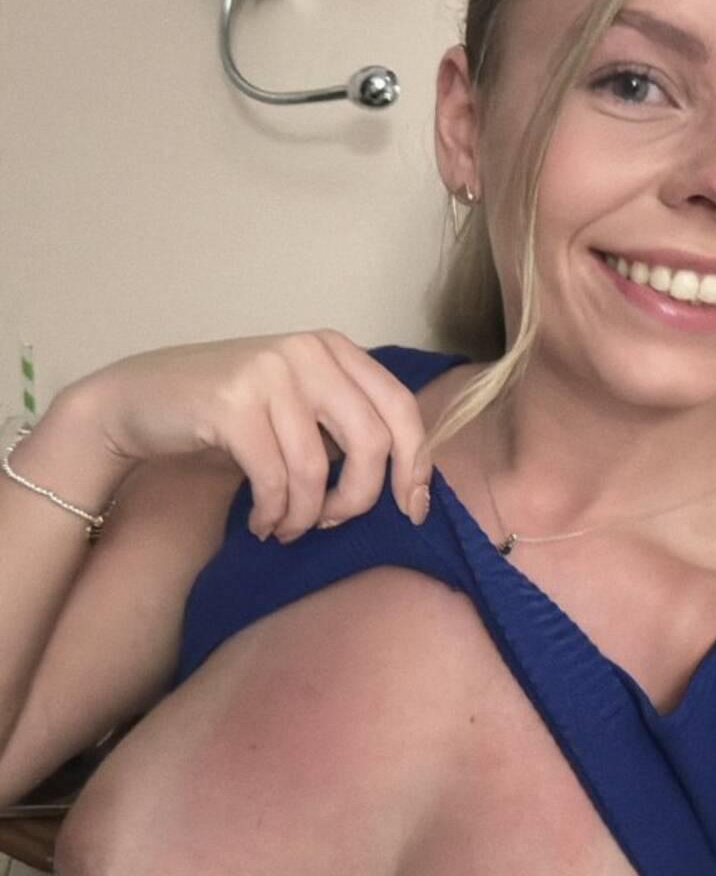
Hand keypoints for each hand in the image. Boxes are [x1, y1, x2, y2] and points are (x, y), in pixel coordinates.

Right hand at [65, 333, 430, 542]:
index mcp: (335, 348)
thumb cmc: (228, 412)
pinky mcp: (232, 405)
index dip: (415, 464)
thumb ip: (345, 424)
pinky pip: (274, 480)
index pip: (401, 408)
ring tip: (286, 528)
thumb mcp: (298, 403)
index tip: (411, 510)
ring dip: (305, 516)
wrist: (140, 398)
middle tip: (330, 524)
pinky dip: (273, 514)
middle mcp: (309, 352)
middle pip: (372, 442)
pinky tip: (262, 523)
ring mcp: (270, 374)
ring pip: (318, 470)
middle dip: (359, 499)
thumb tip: (405, 483)